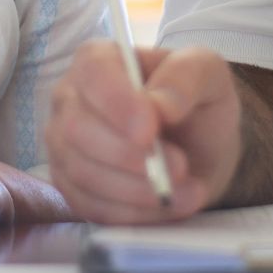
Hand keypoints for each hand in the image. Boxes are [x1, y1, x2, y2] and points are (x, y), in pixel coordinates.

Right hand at [45, 42, 239, 223]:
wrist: (198, 147)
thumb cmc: (195, 100)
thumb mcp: (207, 73)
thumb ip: (185, 76)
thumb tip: (160, 106)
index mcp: (98, 59)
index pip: (92, 74)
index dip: (116, 103)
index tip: (149, 131)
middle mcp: (70, 99)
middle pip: (78, 129)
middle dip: (130, 156)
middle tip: (180, 168)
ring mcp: (64, 145)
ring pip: (83, 173)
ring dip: (137, 189)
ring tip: (186, 192)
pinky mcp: (72, 187)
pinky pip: (91, 207)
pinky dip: (133, 213)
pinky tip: (168, 206)